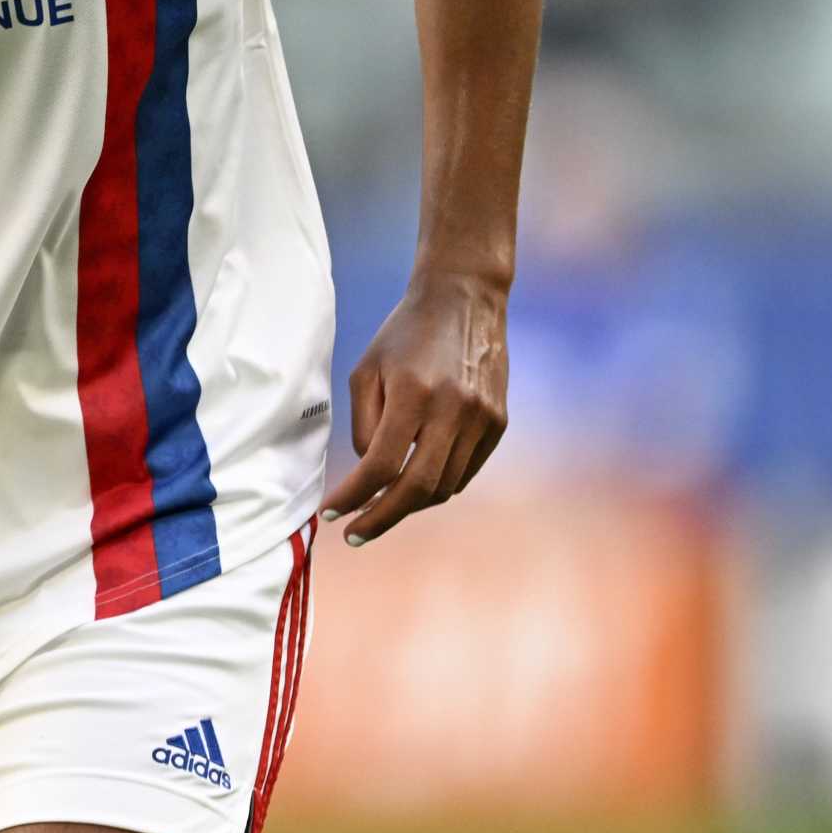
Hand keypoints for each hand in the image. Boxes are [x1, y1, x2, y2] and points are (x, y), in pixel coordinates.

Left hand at [322, 269, 508, 544]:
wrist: (465, 299)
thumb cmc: (405, 334)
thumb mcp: (366, 369)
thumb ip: (363, 424)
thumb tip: (368, 472)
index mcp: (414, 393)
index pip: (380, 465)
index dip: (354, 496)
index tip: (332, 513)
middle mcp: (454, 410)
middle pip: (416, 488)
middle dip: (382, 518)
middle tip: (356, 533)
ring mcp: (482, 419)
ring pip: (444, 486)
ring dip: (409, 505)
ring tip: (380, 507)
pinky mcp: (498, 423)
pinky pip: (464, 472)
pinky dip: (437, 486)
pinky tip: (413, 486)